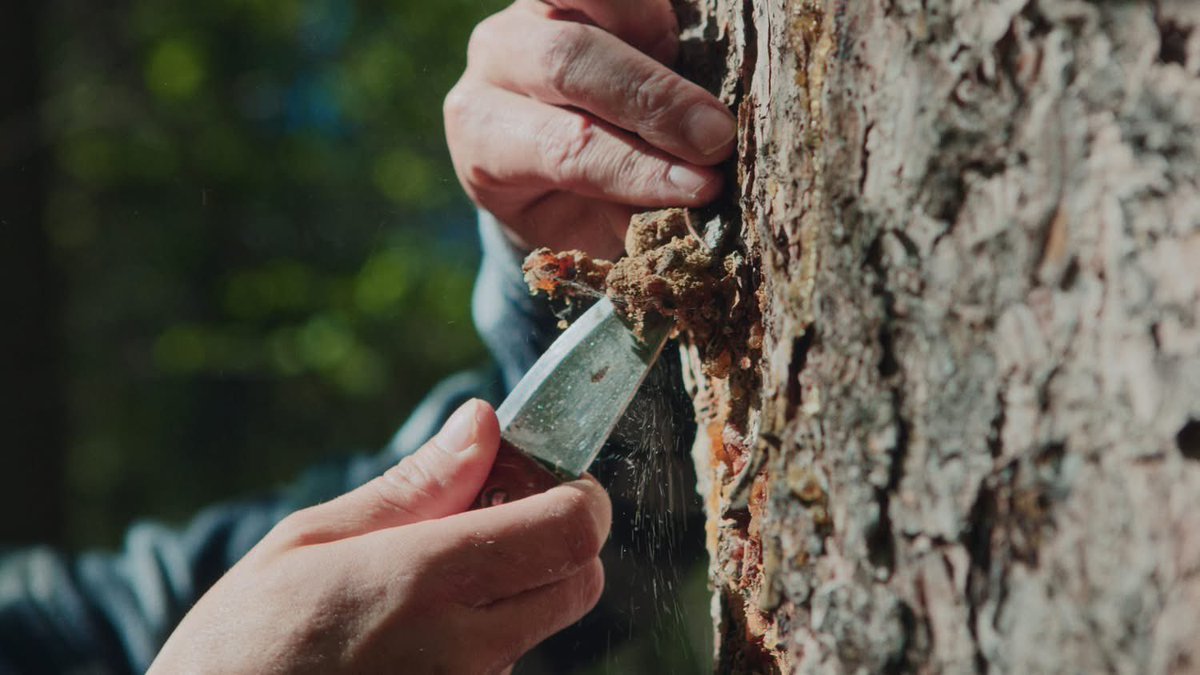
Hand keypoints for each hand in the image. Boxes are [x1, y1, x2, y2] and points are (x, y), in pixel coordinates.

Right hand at [149, 400, 610, 673]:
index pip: (571, 531)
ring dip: (514, 591)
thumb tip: (482, 423)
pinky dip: (482, 638)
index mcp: (425, 582)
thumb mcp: (309, 542)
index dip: (578, 495)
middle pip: (580, 582)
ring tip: (424, 587)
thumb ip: (413, 486)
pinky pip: (501, 667)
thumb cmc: (242, 644)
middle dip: (560, 540)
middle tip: (492, 519)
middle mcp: (465, 650)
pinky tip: (412, 634)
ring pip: (540, 625)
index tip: (545, 477)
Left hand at [444, 0, 736, 258]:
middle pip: (567, 62)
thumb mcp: (589, 227)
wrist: (547, 158)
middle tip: (717, 137)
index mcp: (484, 138)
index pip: (564, 149)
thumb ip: (628, 212)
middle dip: (654, 100)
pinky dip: (651, 12)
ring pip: (585, 3)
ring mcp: (526, 11)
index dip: (637, 168)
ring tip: (705, 94)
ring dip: (654, 50)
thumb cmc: (575, 200)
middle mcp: (492, 62)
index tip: (701, 186)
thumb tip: (692, 195)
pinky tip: (680, 47)